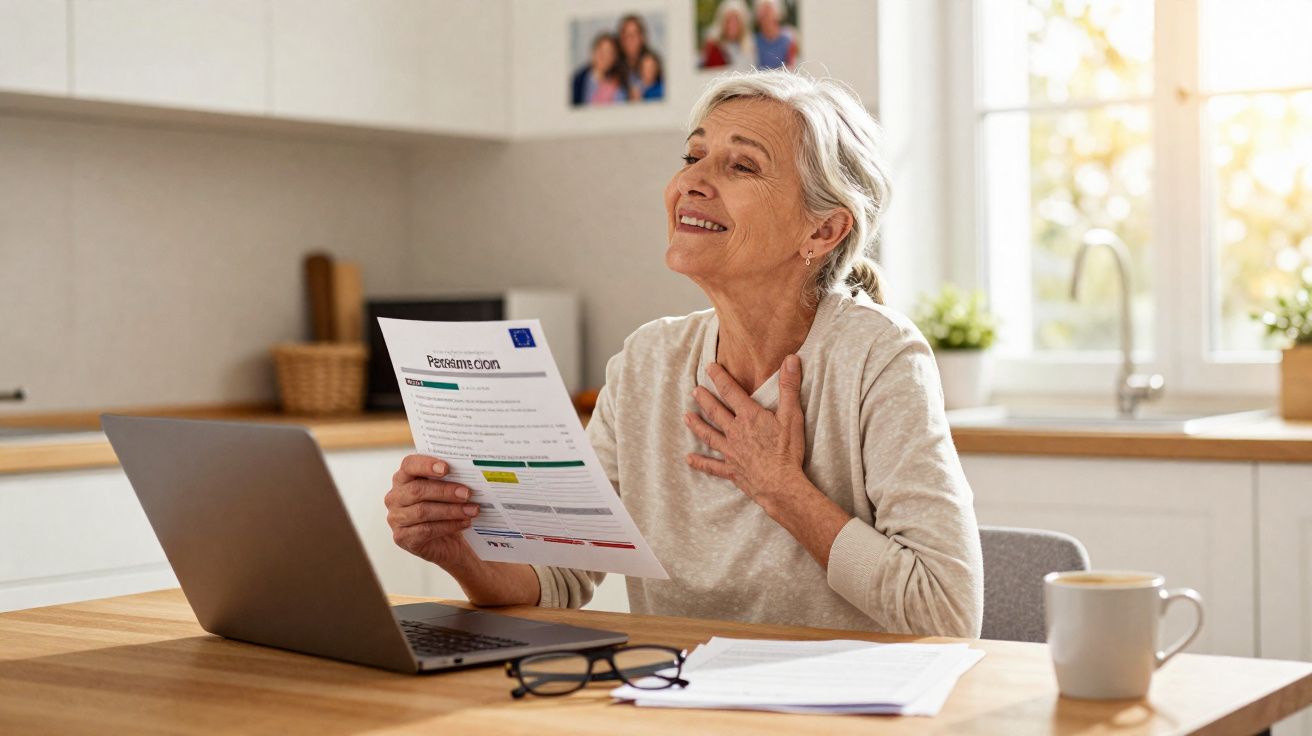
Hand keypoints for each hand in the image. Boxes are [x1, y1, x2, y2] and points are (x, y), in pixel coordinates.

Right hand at [385, 454, 481, 568]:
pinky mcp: (402, 537)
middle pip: (417, 490)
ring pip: (422, 511)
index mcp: (403, 478)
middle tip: (467, 493)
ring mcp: (396, 518)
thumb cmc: (445, 510)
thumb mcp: (447, 491)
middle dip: (445, 491)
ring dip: (451, 510)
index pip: (409, 465)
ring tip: (471, 510)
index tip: (446, 468)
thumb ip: (450, 479)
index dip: (426, 465)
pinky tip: (464, 523)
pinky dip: (448, 526)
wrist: (447, 542)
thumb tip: (468, 472)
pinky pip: (426, 530)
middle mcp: (395, 497)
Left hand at [684, 355, 807, 512]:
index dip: (719, 378)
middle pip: (715, 412)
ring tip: (686, 417)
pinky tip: (689, 459)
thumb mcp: (792, 415)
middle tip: (694, 390)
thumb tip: (790, 359)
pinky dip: (700, 463)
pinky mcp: (731, 470)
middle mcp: (735, 432)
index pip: (731, 392)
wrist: (781, 484)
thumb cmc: (788, 450)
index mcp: (749, 416)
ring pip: (709, 435)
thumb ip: (789, 387)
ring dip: (697, 426)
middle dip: (704, 399)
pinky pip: (712, 466)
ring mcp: (731, 452)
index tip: (709, 367)